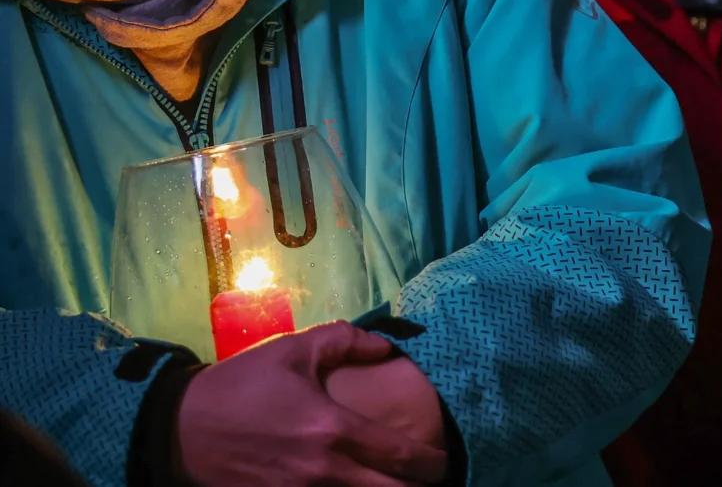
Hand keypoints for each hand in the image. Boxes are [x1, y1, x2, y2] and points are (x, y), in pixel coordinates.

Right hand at [177, 321, 446, 486]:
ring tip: (398, 485)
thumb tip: (387, 346)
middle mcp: (324, 472)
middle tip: (432, 481)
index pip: (399, 456)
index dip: (430, 462)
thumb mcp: (294, 350)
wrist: (185, 428)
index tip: (444, 460)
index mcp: (332, 429)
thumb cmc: (244, 384)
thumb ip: (344, 341)